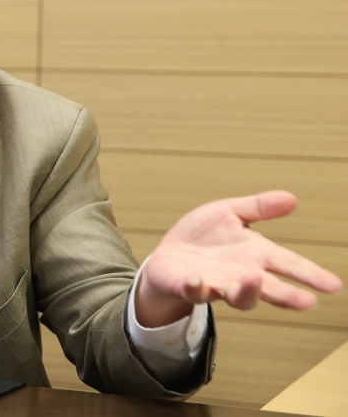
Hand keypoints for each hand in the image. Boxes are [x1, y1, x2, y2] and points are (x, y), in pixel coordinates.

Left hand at [135, 191, 342, 327]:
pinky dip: (196, 287)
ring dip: (245, 290)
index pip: (287, 264)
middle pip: (269, 289)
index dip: (309, 274)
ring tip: (253, 279)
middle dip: (287, 295)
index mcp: (254, 255)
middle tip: (307, 301)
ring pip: (235, 296)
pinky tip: (197, 281)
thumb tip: (292, 198)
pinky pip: (193, 291)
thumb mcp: (230, 214)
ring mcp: (215, 284)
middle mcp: (240, 275)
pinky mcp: (188, 287)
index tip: (334, 285)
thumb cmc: (204, 236)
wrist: (169, 256)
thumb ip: (258, 208)